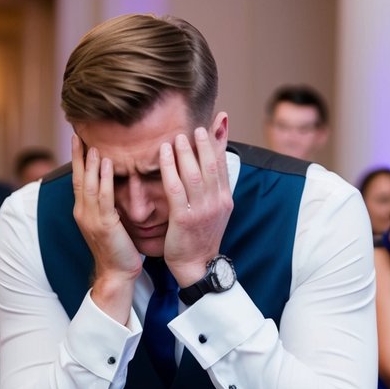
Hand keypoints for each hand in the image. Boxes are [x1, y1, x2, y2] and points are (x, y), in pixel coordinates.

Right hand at [69, 134, 139, 283]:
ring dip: (90, 164)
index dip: (77, 160)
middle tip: (78, 134)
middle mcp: (82, 213)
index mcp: (82, 211)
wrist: (116, 273)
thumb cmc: (117, 248)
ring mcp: (91, 219)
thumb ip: (107, 203)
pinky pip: (103, 197)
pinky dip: (104, 179)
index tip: (78, 141)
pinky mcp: (104, 225)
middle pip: (78, 179)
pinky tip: (106, 165)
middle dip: (78, 157)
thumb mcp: (109, 221)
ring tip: (93, 145)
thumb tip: (112, 184)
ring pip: (88, 186)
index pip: (78, 180)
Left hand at [160, 125, 232, 285]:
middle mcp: (217, 202)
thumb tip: (212, 165)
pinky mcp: (184, 218)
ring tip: (179, 137)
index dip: (219, 143)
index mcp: (225, 199)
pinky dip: (170, 169)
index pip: (223, 165)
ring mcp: (202, 210)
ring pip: (195, 174)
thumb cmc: (200, 237)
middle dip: (205, 144)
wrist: (197, 266)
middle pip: (212, 165)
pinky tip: (164, 155)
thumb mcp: (213, 210)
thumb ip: (212, 186)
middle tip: (195, 127)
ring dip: (187, 152)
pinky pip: (176, 188)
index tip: (216, 122)